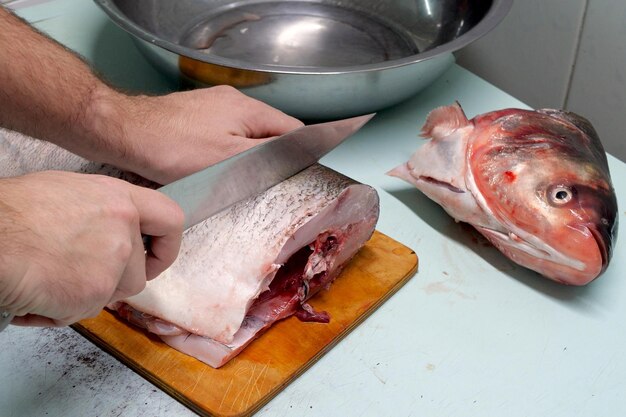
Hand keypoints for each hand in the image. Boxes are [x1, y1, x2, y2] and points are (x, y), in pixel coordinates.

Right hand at [0, 171, 183, 326]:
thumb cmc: (15, 212)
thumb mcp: (70, 193)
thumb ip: (104, 213)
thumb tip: (112, 228)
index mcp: (120, 199)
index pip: (170, 220)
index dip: (167, 245)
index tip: (156, 257)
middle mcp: (124, 229)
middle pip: (139, 273)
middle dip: (114, 283)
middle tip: (82, 278)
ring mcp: (112, 263)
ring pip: (112, 296)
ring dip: (87, 296)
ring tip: (51, 280)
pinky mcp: (94, 293)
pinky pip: (84, 312)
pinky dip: (60, 311)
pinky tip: (37, 294)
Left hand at [85, 85, 303, 183]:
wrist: (123, 131)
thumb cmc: (171, 147)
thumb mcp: (228, 159)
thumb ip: (265, 156)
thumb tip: (293, 154)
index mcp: (249, 109)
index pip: (291, 129)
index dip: (298, 152)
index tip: (293, 173)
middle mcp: (234, 100)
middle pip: (269, 130)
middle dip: (269, 155)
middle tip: (258, 179)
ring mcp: (213, 104)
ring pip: (245, 132)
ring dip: (246, 152)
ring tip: (232, 174)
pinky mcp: (196, 113)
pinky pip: (224, 131)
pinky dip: (225, 148)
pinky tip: (211, 163)